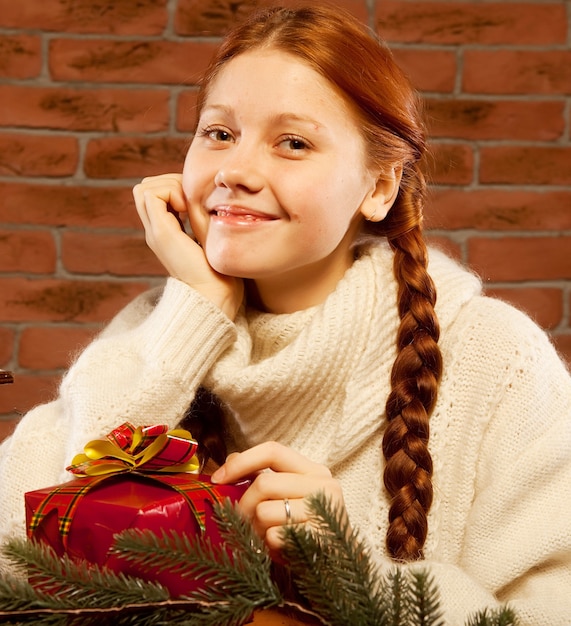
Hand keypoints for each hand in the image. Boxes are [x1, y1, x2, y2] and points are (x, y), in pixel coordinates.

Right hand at [133, 174, 243, 318]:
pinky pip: (150, 195)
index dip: (173, 186)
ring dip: (169, 185)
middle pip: (144, 188)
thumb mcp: (211, 239)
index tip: (195, 201)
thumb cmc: (222, 272)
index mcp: (166, 232)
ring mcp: (155, 232)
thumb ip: (205, 223)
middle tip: (190, 199)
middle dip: (169, 182)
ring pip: (143, 188)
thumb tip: (214, 202)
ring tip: (188, 204)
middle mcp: (156, 230)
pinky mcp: (161, 233)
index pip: (155, 194)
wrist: (215, 295)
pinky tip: (187, 208)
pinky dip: (170, 192)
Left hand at [211, 442, 346, 557]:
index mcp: (313, 471)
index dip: (242, 462)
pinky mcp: (320, 536)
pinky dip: (270, 547)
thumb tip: (230, 461)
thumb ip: (261, 477)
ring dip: (258, 530)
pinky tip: (282, 551)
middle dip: (244, 506)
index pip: (272, 451)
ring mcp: (323, 510)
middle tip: (246, 523)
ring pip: (264, 511)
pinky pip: (274, 537)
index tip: (218, 479)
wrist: (339, 567)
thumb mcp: (286, 499)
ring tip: (270, 538)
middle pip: (263, 483)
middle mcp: (323, 484)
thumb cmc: (305, 531)